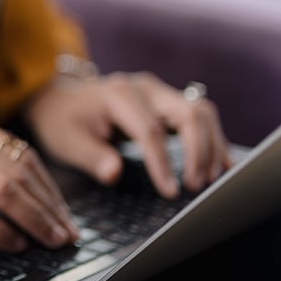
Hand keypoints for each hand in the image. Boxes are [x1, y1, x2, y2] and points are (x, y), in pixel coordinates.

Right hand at [0, 110, 79, 251]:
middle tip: (67, 234)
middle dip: (51, 208)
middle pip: (21, 174)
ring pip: (6, 192)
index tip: (63, 213)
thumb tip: (24, 199)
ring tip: (51, 242)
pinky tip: (13, 245)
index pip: (22, 155)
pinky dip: (1, 233)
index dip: (50, 188)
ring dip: (36, 221)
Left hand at [22, 71, 233, 197]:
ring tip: (209, 180)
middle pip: (188, 114)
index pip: (150, 131)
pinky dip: (213, 139)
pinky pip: (198, 117)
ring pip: (201, 112)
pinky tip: (222, 164)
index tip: (170, 192)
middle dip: (198, 152)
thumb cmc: (62, 122)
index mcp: (119, 95)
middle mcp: (145, 87)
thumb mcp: (66, 142)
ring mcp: (159, 92)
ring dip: (211, 146)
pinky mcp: (167, 102)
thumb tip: (114, 173)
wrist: (59, 100)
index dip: (163, 164)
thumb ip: (91, 158)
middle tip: (195, 187)